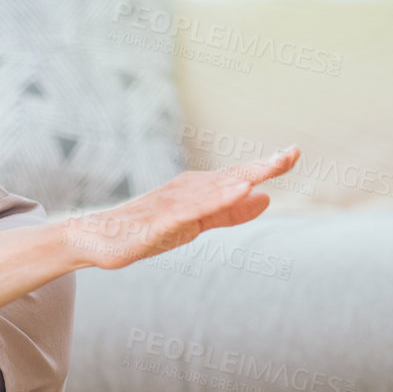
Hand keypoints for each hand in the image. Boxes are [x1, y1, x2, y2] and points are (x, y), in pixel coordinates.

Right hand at [61, 146, 299, 270]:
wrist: (97, 238)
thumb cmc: (145, 230)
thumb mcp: (196, 223)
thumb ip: (230, 212)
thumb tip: (265, 198)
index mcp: (200, 189)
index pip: (240, 176)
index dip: (268, 165)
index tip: (294, 154)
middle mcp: (190, 189)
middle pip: (233, 175)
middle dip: (264, 165)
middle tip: (294, 153)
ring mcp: (176, 202)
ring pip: (217, 189)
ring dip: (245, 176)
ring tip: (273, 167)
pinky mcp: (163, 219)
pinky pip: (196, 208)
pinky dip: (219, 197)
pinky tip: (239, 189)